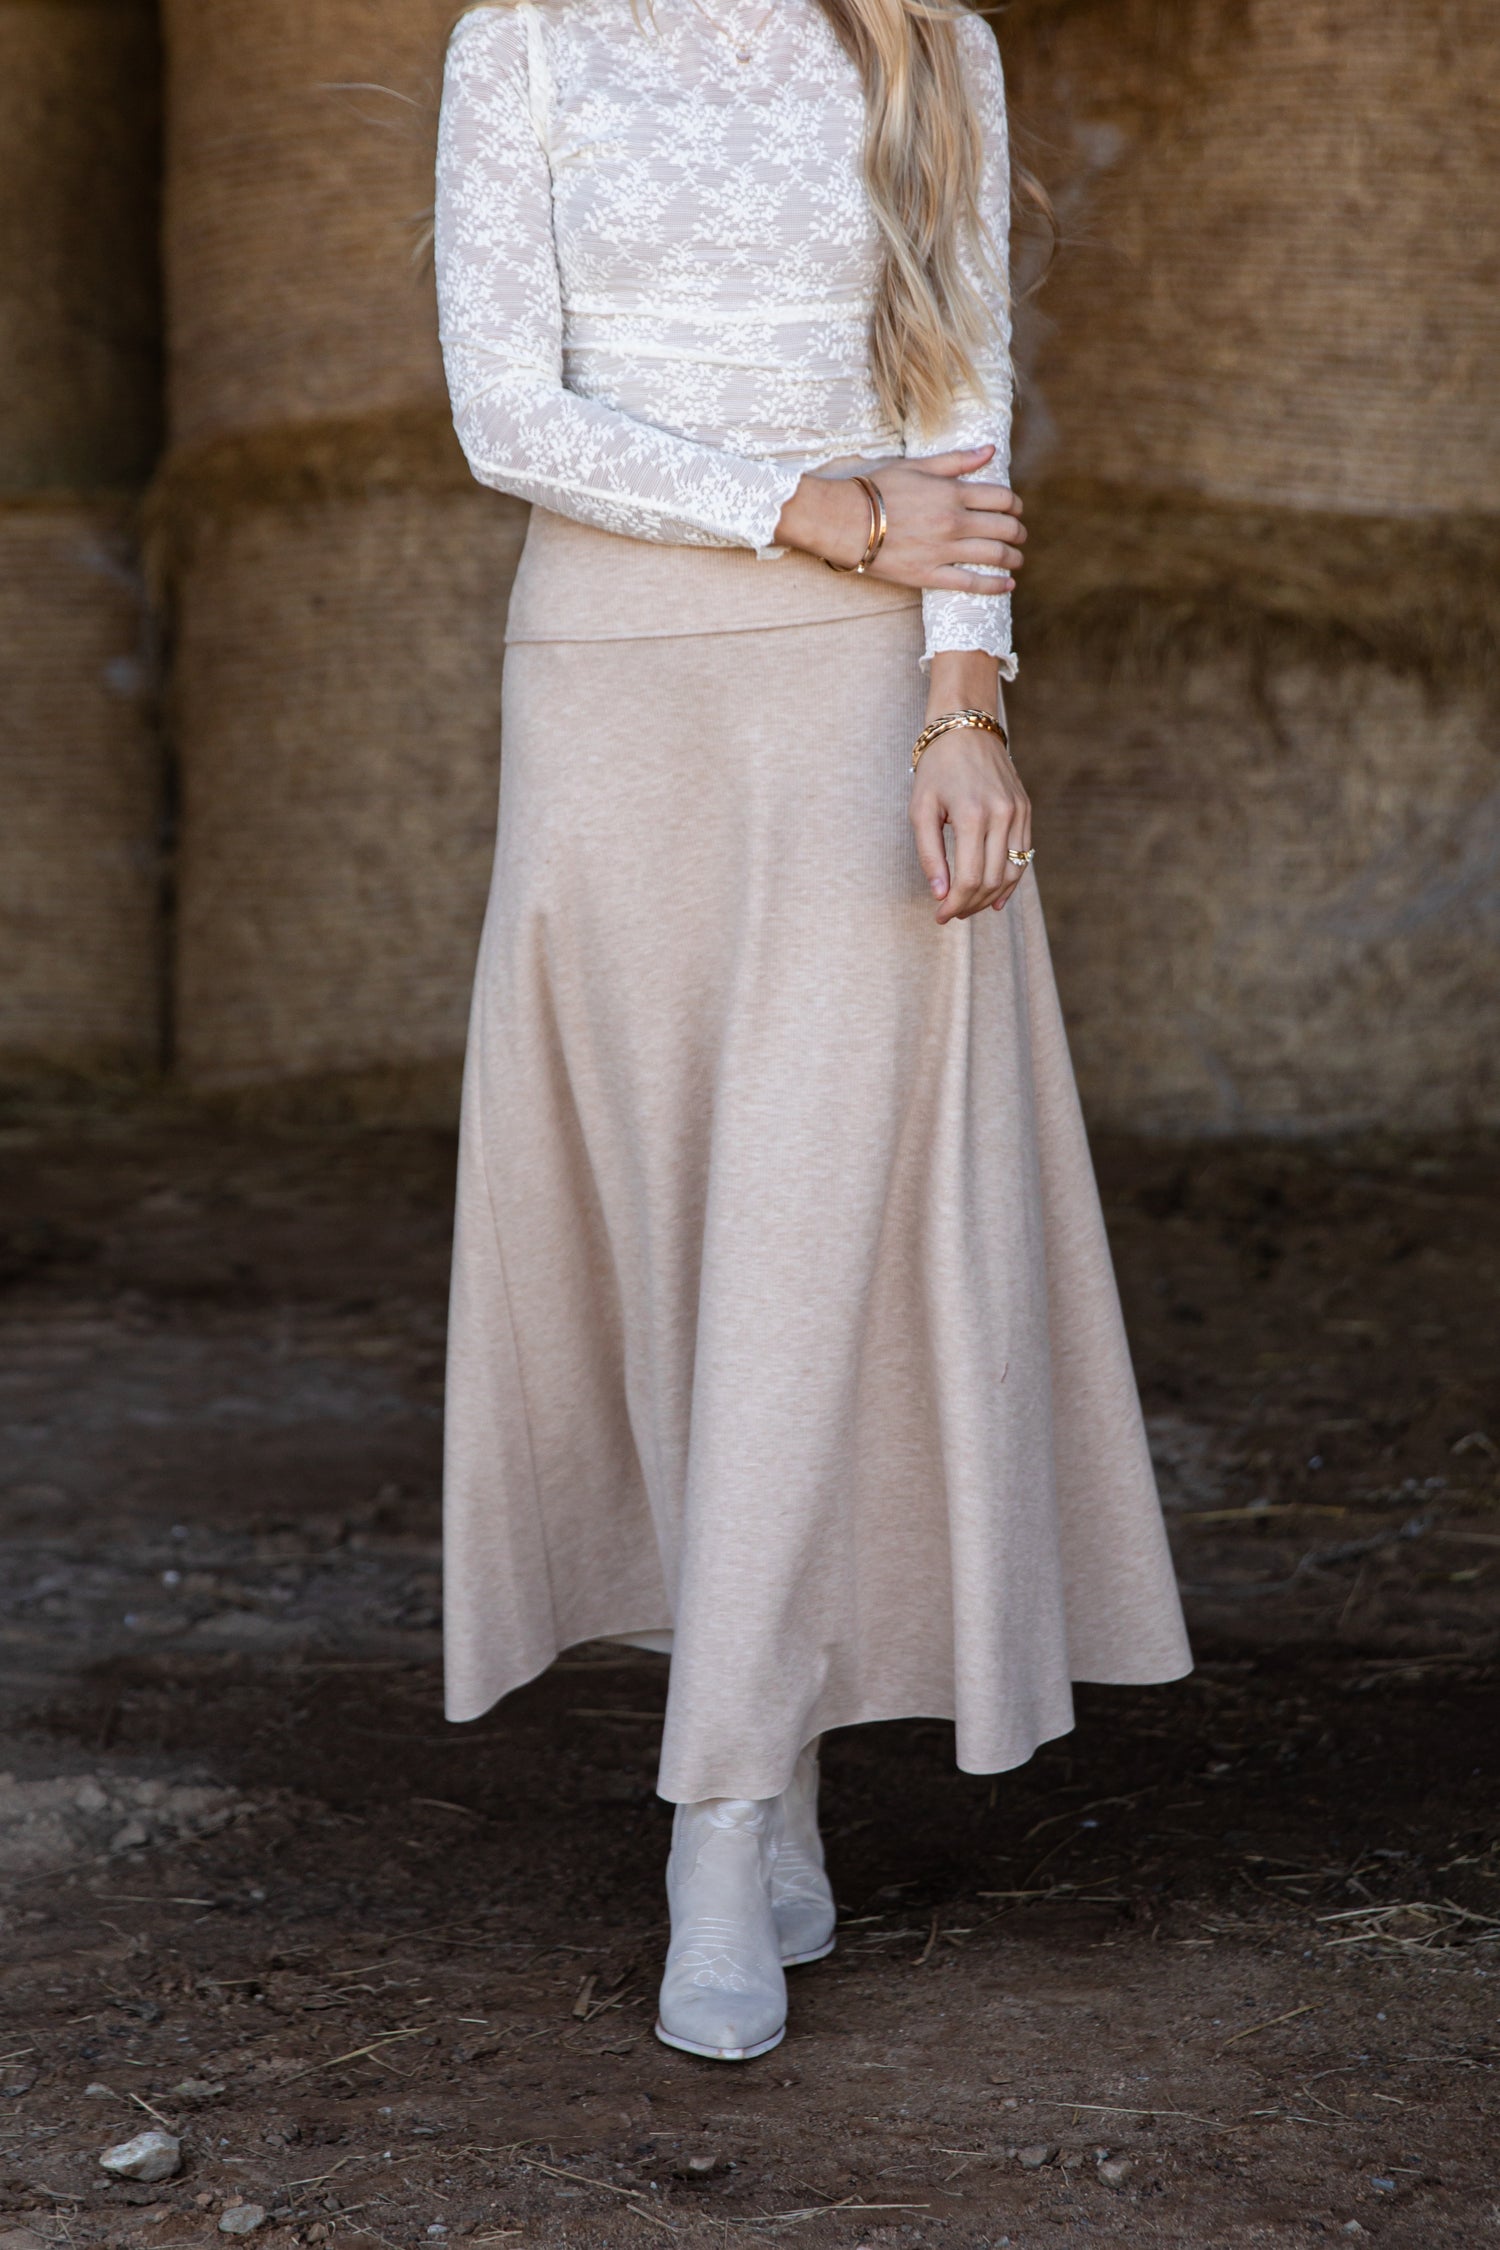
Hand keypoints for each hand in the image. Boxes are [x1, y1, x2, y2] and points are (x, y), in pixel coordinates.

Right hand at [774, 446, 1024, 592]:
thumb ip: (956, 461)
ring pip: (993, 556)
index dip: (1015, 504)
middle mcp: (954, 522)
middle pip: (1003, 527)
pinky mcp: (930, 575)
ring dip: (1012, 558)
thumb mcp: (916, 466)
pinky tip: (1008, 585)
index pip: (1001, 498)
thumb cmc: (876, 490)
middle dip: (1018, 532)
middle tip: (1019, 535)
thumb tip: (990, 450)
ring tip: (1017, 560)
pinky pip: (971, 583)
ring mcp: (943, 551)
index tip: (1016, 509)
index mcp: (952, 493)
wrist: (844, 522)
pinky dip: (995, 585)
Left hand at [909, 713, 1032, 923]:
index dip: (954, 905)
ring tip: (968, 906)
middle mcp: (1001, 815)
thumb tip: (941, 894)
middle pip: (991, 881)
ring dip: (989, 897)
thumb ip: (930, 855)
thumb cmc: (936, 769)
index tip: (940, 915)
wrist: (966, 729)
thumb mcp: (920, 810)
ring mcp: (1018, 812)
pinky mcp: (1026, 810)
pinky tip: (995, 897)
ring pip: (1011, 873)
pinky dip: (1010, 881)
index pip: (968, 879)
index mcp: (972, 815)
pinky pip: (1023, 856)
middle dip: (970, 905)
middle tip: (951, 913)